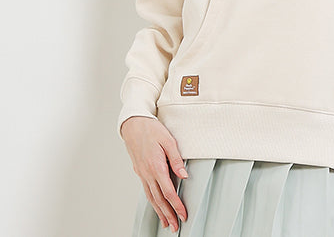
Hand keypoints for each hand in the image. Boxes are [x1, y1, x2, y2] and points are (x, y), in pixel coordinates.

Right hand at [121, 116, 187, 231]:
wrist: (133, 124)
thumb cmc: (151, 129)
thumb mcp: (168, 140)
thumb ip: (176, 159)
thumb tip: (184, 175)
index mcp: (156, 166)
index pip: (168, 191)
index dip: (176, 205)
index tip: (183, 214)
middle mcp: (147, 173)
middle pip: (159, 199)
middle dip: (168, 214)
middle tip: (175, 226)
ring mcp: (142, 173)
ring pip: (151, 197)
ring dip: (159, 211)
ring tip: (166, 223)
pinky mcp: (140, 171)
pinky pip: (147, 191)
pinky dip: (152, 202)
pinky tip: (156, 206)